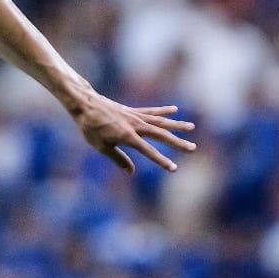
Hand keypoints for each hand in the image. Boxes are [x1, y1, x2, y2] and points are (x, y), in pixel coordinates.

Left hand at [71, 97, 195, 173]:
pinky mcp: (132, 110)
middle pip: (161, 135)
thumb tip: (131, 172)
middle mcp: (136, 126)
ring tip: (191, 127)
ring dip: (176, 125)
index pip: (149, 152)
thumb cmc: (91, 127)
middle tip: (193, 148)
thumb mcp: (101, 146)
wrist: (85, 105)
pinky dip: (163, 111)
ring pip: (160, 121)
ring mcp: (135, 116)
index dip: (162, 161)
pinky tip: (174, 109)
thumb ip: (118, 159)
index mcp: (128, 137)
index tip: (174, 168)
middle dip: (178, 142)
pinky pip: (151, 111)